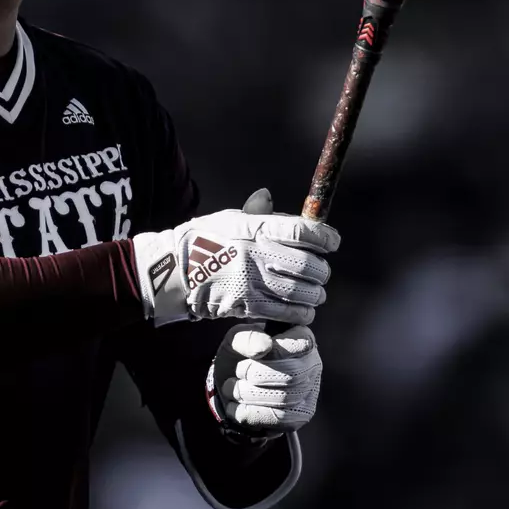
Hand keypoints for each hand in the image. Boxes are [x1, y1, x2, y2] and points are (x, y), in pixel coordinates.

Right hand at [129, 189, 338, 324]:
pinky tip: (304, 311)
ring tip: (315, 293)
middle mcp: (256, 254)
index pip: (303, 231)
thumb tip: (267, 195)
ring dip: (315, 294)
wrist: (175, 271)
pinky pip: (286, 312)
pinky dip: (302, 314)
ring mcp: (252, 282)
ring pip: (301, 292)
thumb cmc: (204, 239)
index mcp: (255, 228)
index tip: (333, 243)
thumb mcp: (229, 219)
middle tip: (322, 273)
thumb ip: (255, 212)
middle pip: (308, 265)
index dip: (325, 238)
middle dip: (322, 271)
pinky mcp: (247, 305)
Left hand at [208, 323, 321, 432]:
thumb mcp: (236, 340)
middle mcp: (312, 365)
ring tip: (232, 389)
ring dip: (249, 396)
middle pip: (291, 376)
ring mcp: (309, 392)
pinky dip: (250, 414)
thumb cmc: (239, 355)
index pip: (301, 346)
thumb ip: (248, 338)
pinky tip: (235, 407)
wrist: (231, 383)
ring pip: (285, 400)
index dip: (274, 353)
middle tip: (238, 373)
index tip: (251, 356)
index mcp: (302, 338)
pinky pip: (279, 420)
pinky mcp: (299, 416)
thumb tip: (266, 346)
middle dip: (255, 376)